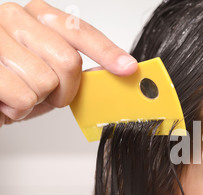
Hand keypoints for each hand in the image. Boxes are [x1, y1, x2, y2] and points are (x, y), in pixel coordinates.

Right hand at [0, 0, 137, 125]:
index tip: (128, 68)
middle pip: (68, 61)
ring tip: (18, 94)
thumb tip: (113, 72)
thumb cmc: (12, 86)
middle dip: (64, 90)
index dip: (107, 52)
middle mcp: (14, 17)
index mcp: (36, 16)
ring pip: (45, 81)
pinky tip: (5, 100)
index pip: (79, 31)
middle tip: (45, 94)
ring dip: (36, 100)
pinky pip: (22, 96)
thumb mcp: (49, 76)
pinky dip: (17, 109)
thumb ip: (77, 71)